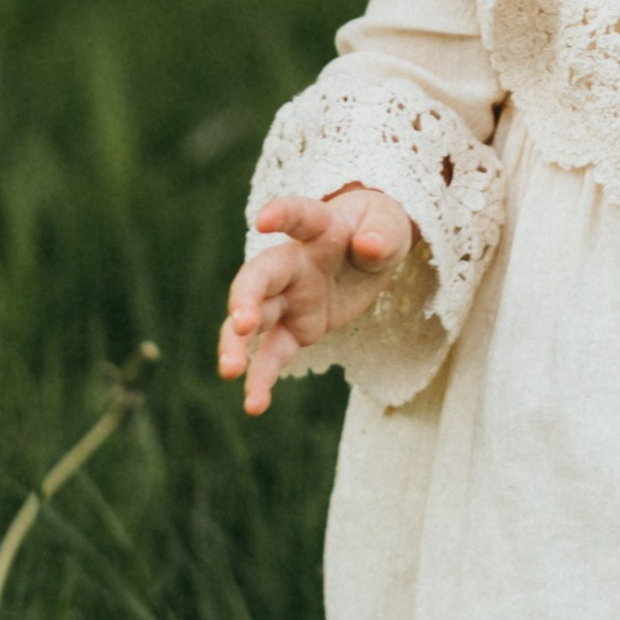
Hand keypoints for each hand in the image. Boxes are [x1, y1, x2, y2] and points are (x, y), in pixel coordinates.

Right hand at [219, 187, 415, 414]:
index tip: (263, 220)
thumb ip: (381, 236)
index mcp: (319, 229)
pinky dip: (261, 378)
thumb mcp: (390, 227)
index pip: (299, 216)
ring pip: (254, 320)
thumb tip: (368, 245)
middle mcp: (293, 264)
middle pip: (259, 277)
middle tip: (242, 322)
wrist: (369, 249)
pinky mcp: (294, 328)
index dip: (282, 214)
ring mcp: (288, 298)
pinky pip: (272, 354)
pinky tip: (254, 405)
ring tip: (229, 371)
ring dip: (238, 344)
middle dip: (245, 298)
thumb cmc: (376, 229)